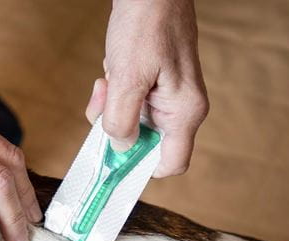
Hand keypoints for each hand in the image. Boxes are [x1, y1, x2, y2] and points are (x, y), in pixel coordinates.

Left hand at [86, 0, 208, 176]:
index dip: (141, 168)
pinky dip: (114, 92)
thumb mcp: (127, 77)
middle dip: (117, 128)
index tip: (113, 161)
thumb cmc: (147, 24)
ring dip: (111, 107)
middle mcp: (180, 107)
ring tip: (106, 80)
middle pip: (145, 143)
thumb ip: (122, 119)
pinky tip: (111, 72)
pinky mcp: (155, 83)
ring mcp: (168, 95)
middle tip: (103, 102)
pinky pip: (130, 102)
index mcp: (184, 111)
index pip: (171, 163)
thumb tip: (119, 147)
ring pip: (133, 122)